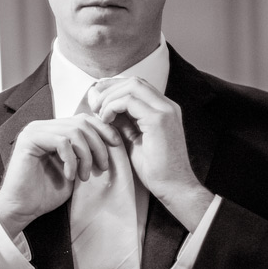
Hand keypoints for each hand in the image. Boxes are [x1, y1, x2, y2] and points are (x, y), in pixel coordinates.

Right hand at [0, 114, 121, 236]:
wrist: (21, 209)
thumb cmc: (45, 193)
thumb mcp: (74, 170)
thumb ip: (85, 154)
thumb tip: (110, 141)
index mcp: (53, 130)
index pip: (84, 119)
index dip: (103, 129)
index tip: (116, 145)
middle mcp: (42, 126)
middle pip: (82, 123)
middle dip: (98, 145)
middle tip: (102, 167)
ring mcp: (34, 131)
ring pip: (74, 131)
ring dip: (86, 156)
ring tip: (85, 176)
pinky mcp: (29, 140)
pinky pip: (61, 142)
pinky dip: (71, 160)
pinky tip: (70, 176)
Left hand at [89, 77, 212, 229]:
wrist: (174, 187)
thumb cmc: (155, 170)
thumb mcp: (135, 141)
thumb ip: (124, 123)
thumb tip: (106, 111)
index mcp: (164, 109)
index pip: (138, 86)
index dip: (115, 87)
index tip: (97, 98)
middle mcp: (168, 105)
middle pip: (134, 81)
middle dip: (110, 88)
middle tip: (93, 102)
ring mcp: (165, 110)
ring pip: (132, 86)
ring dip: (110, 97)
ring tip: (98, 113)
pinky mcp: (159, 119)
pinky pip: (129, 101)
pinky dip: (113, 106)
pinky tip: (105, 120)